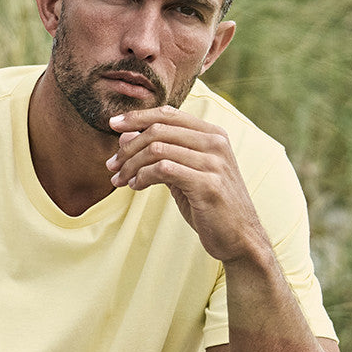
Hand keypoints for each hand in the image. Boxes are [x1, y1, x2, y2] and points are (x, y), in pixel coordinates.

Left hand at [105, 107, 265, 264]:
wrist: (239, 237)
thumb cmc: (209, 205)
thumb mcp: (183, 174)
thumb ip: (160, 153)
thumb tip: (124, 136)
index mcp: (213, 134)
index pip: (168, 113)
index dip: (138, 117)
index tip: (113, 125)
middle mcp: (216, 143)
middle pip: (159, 129)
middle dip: (128, 147)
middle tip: (111, 166)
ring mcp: (214, 163)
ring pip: (157, 149)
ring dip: (131, 165)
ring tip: (120, 180)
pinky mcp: (207, 184)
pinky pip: (163, 169)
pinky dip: (143, 177)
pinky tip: (136, 187)